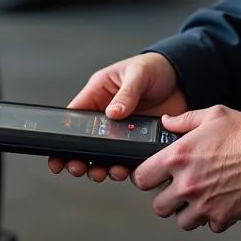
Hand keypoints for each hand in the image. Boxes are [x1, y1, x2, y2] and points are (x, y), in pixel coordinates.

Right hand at [48, 53, 186, 182]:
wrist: (183, 79)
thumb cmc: (154, 68)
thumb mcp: (138, 74)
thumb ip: (126, 93)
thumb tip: (112, 113)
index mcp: (99, 94)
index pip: (75, 116)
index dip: (63, 135)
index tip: (56, 154)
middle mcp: (107, 116)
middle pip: (85, 142)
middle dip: (78, 158)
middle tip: (78, 168)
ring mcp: (122, 131)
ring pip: (103, 155)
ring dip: (100, 166)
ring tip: (102, 172)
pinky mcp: (138, 142)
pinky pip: (126, 159)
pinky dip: (123, 168)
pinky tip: (124, 171)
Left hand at [132, 105, 240, 232]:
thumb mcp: (212, 115)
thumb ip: (184, 120)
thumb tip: (167, 121)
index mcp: (177, 157)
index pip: (141, 178)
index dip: (146, 176)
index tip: (152, 175)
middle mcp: (186, 183)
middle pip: (158, 206)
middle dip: (166, 198)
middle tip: (177, 188)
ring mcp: (203, 204)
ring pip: (181, 221)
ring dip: (188, 211)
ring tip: (200, 196)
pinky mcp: (221, 217)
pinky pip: (208, 225)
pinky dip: (213, 217)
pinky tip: (220, 200)